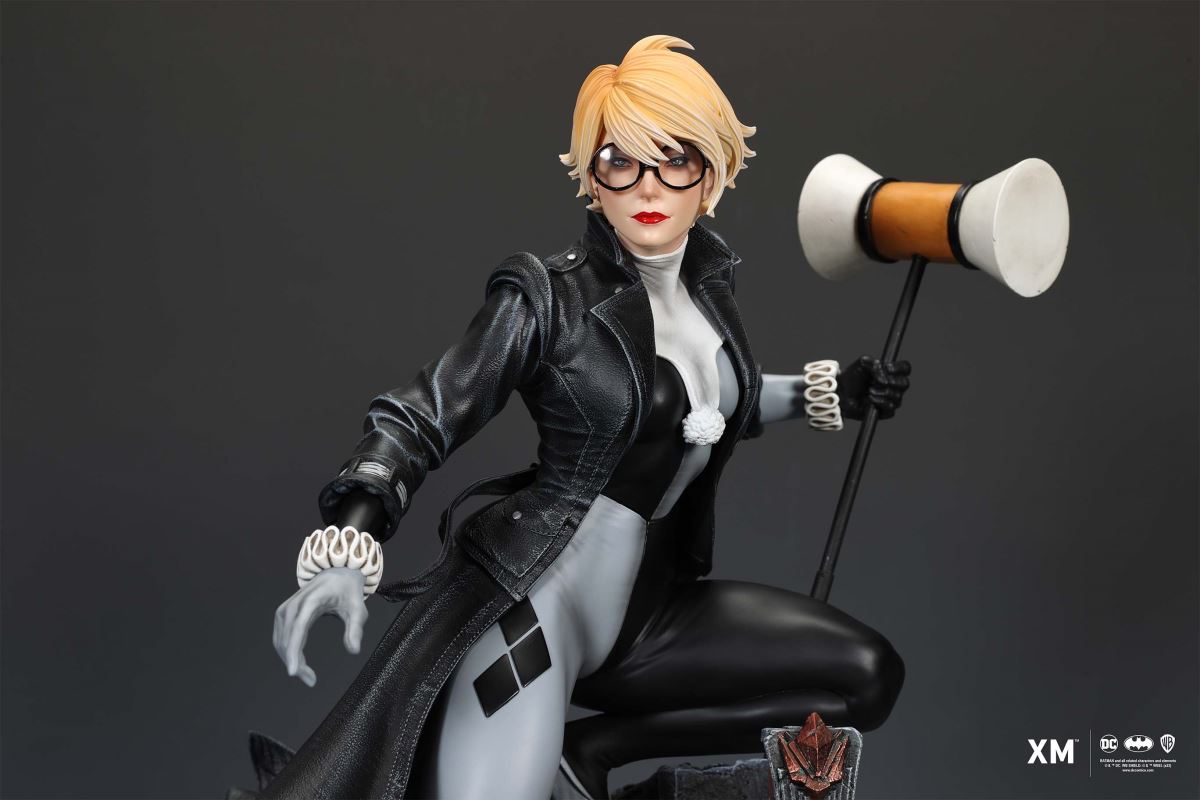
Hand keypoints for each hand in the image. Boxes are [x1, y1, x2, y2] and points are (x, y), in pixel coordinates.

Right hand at [272, 567, 367, 686]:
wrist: (336, 573)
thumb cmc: (347, 591)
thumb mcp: (357, 608)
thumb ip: (356, 629)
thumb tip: (354, 650)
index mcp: (311, 601)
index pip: (298, 630)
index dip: (294, 652)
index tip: (293, 672)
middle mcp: (294, 605)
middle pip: (287, 640)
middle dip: (296, 663)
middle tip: (311, 680)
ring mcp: (286, 609)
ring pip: (281, 641)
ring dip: (291, 660)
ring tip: (308, 675)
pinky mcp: (284, 614)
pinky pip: (281, 637)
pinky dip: (288, 652)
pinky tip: (300, 663)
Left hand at [838, 356, 911, 420]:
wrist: (841, 392)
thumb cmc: (852, 377)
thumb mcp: (862, 363)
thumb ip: (874, 364)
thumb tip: (884, 379)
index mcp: (891, 372)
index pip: (905, 368)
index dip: (899, 368)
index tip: (887, 368)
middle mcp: (894, 386)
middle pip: (905, 383)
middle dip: (891, 382)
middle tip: (877, 381)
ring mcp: (891, 399)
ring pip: (897, 396)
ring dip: (882, 392)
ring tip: (869, 390)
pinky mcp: (885, 412)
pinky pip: (891, 408)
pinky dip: (880, 402)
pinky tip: (870, 399)